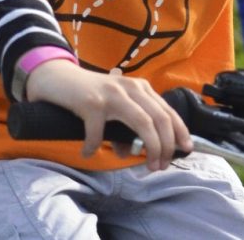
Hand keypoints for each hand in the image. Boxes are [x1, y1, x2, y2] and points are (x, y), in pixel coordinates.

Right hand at [24, 61, 192, 170]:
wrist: (57, 77)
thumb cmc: (89, 94)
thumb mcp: (114, 107)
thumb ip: (126, 127)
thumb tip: (131, 152)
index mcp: (140, 87)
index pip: (168, 111)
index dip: (180, 131)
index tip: (186, 149)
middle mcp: (130, 87)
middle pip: (160, 118)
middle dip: (166, 146)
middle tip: (161, 165)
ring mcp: (112, 94)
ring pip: (142, 123)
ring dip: (149, 148)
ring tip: (145, 165)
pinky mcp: (91, 102)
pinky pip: (98, 134)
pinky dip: (94, 147)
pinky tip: (88, 151)